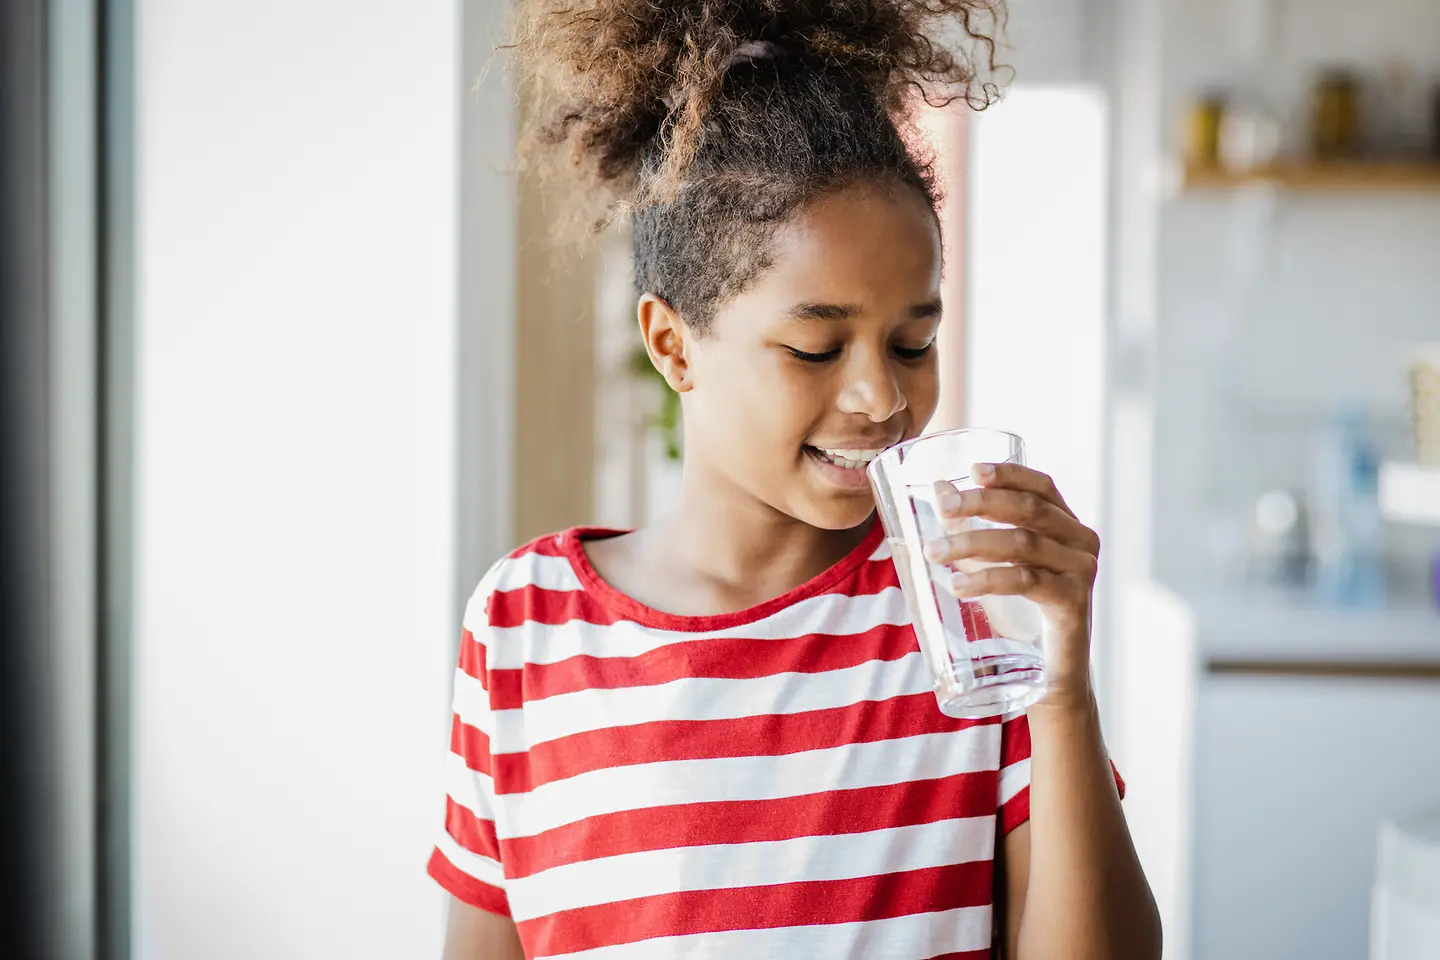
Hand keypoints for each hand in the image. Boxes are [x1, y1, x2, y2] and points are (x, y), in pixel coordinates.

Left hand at [922, 461, 1100, 708]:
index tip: (972, 469)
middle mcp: (1081, 542)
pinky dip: (987, 579)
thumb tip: (938, 489)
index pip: (1043, 486)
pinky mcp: (1072, 602)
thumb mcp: (998, 563)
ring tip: (933, 552)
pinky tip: (958, 585)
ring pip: (1022, 544)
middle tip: (941, 507)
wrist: (1053, 672)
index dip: (1010, 474)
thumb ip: (973, 527)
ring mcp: (1081, 572)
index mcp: (1068, 525)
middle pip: (1029, 510)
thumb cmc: (1022, 610)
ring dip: (972, 543)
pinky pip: (1025, 581)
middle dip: (981, 504)